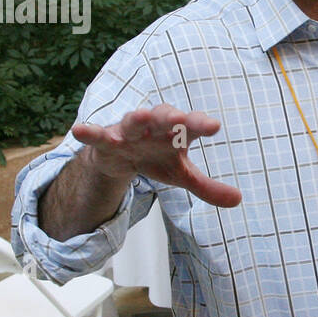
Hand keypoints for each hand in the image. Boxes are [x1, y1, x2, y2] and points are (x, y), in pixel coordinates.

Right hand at [72, 104, 241, 207]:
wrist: (120, 157)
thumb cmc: (156, 158)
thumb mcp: (181, 175)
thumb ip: (207, 187)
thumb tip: (238, 200)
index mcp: (176, 132)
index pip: (192, 127)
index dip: (201, 125)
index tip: (214, 126)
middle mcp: (154, 127)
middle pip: (164, 118)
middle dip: (172, 117)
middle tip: (181, 118)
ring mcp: (128, 131)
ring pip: (132, 121)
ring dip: (135, 119)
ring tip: (137, 116)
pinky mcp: (106, 140)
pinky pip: (97, 134)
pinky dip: (89, 132)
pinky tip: (78, 129)